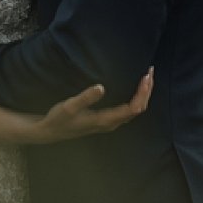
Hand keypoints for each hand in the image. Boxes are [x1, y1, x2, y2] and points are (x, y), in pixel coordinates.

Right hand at [31, 69, 153, 143]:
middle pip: (138, 109)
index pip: (133, 108)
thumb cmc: (60, 119)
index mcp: (106, 120)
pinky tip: (136, 89)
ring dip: (143, 94)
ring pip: (134, 110)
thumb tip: (101, 87)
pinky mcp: (107, 120)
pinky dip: (136, 98)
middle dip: (146, 91)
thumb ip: (86, 97)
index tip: (145, 76)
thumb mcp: (69, 106)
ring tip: (147, 78)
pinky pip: (128, 109)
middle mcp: (111, 123)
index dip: (142, 93)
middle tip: (150, 71)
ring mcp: (110, 122)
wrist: (51, 131)